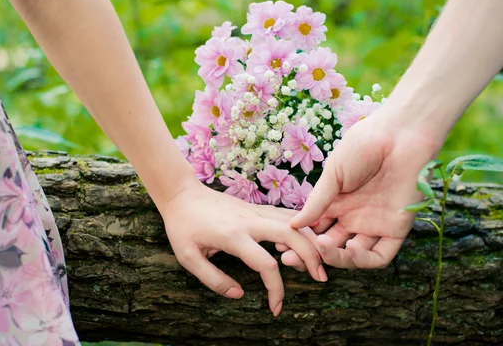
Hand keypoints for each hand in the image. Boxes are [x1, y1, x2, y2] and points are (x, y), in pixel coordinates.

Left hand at [158, 176, 326, 315]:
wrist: (181, 194)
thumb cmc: (182, 226)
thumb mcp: (188, 257)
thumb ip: (213, 279)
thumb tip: (239, 295)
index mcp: (233, 236)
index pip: (266, 265)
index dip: (276, 289)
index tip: (275, 307)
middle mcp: (249, 221)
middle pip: (292, 235)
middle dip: (311, 256)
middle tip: (321, 277)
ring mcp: (254, 211)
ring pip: (293, 221)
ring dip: (310, 239)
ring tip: (318, 260)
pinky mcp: (255, 208)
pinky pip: (284, 215)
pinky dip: (300, 226)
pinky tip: (305, 240)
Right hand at [284, 108, 439, 269]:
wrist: (401, 135)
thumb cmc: (365, 146)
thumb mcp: (333, 174)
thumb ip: (317, 202)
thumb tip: (293, 225)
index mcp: (337, 203)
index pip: (315, 229)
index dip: (300, 239)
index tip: (281, 244)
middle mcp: (354, 217)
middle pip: (330, 246)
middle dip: (311, 254)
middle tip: (290, 257)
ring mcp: (374, 224)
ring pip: (353, 255)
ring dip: (335, 258)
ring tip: (320, 246)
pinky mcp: (396, 229)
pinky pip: (380, 256)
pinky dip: (363, 260)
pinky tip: (350, 250)